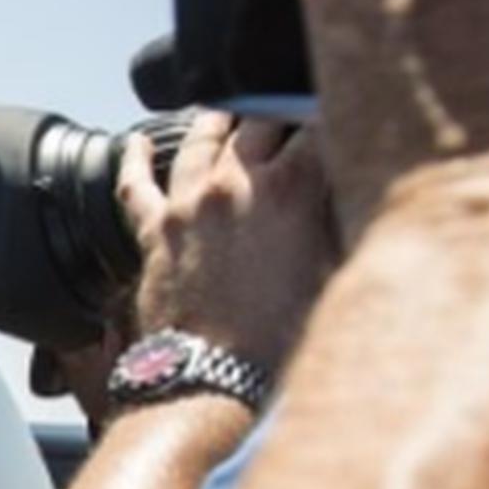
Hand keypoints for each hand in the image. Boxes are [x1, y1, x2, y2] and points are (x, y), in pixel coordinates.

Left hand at [120, 113, 335, 374]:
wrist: (212, 374)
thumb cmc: (279, 338)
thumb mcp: (333, 276)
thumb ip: (339, 226)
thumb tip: (350, 199)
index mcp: (289, 190)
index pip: (318, 131)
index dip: (332, 125)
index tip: (338, 126)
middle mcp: (234, 184)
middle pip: (259, 123)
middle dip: (279, 117)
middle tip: (289, 122)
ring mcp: (189, 203)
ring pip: (200, 140)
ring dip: (218, 123)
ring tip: (227, 114)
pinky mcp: (155, 229)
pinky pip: (137, 182)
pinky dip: (137, 158)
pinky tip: (140, 143)